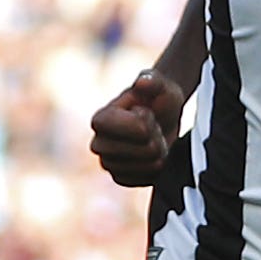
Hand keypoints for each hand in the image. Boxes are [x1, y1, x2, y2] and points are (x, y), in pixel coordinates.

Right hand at [88, 71, 187, 186]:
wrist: (162, 116)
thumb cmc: (157, 97)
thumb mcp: (159, 84)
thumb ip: (152, 80)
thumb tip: (142, 82)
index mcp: (100, 119)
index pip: (130, 128)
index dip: (145, 122)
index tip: (147, 112)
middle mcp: (98, 144)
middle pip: (141, 150)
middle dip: (156, 137)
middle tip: (153, 128)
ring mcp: (108, 163)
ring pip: (147, 166)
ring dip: (159, 152)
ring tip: (154, 139)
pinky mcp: (121, 178)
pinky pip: (148, 179)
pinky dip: (157, 168)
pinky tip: (153, 155)